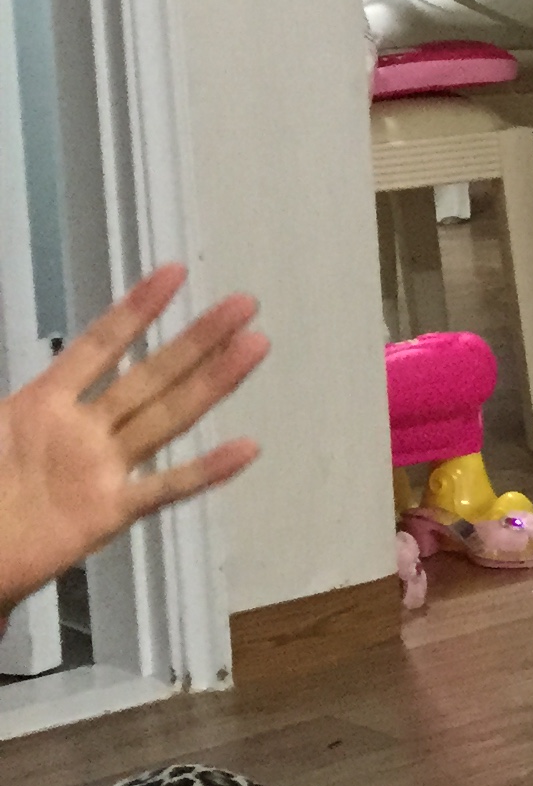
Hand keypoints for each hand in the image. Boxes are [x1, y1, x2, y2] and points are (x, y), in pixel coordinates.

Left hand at [0, 266, 266, 614]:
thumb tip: (2, 386)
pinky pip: (162, 489)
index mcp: (40, 404)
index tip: (175, 272)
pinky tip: (246, 449)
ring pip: (166, 417)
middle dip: (196, 337)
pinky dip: (205, 470)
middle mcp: (83, 430)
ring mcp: (101, 469)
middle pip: (150, 374)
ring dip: (213, 382)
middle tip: (244, 304)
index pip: (98, 347)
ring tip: (255, 346)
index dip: (135, 310)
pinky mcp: (109, 513)